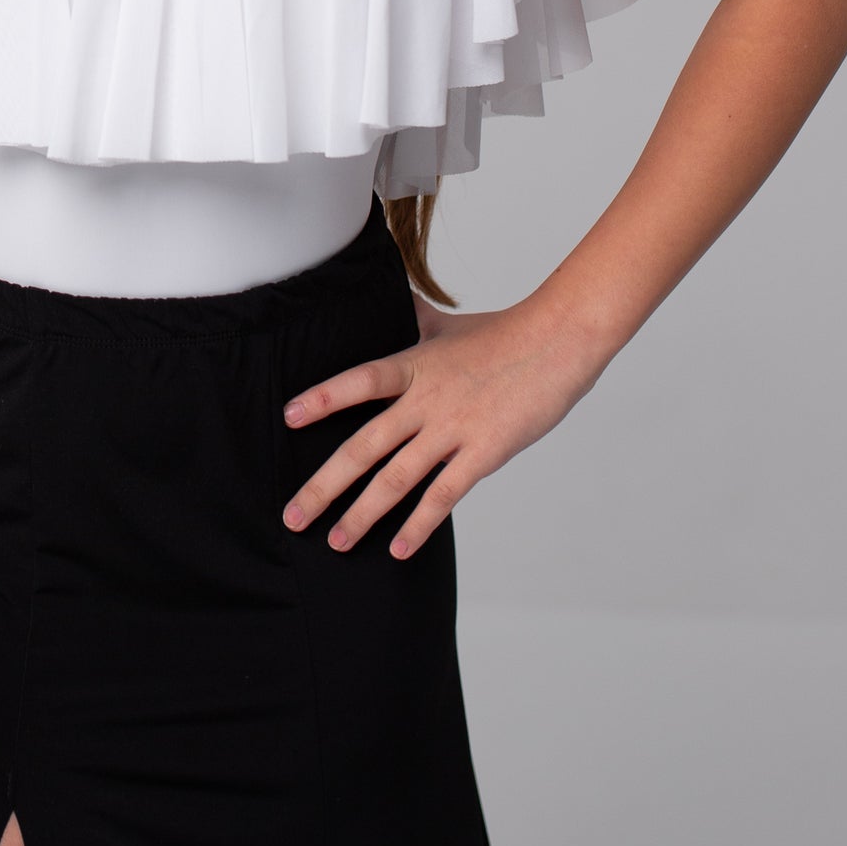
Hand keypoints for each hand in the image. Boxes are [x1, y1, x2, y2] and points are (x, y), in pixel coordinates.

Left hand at [280, 295, 601, 560]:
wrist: (558, 342)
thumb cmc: (504, 333)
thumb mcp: (448, 325)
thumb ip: (414, 319)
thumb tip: (392, 296)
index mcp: (414, 366)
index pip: (358, 382)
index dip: (323, 399)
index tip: (288, 419)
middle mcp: (426, 400)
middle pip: (364, 446)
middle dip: (324, 485)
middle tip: (294, 516)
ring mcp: (453, 429)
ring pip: (396, 479)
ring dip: (362, 514)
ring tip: (336, 542)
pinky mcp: (483, 453)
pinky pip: (443, 496)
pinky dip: (418, 525)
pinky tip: (398, 549)